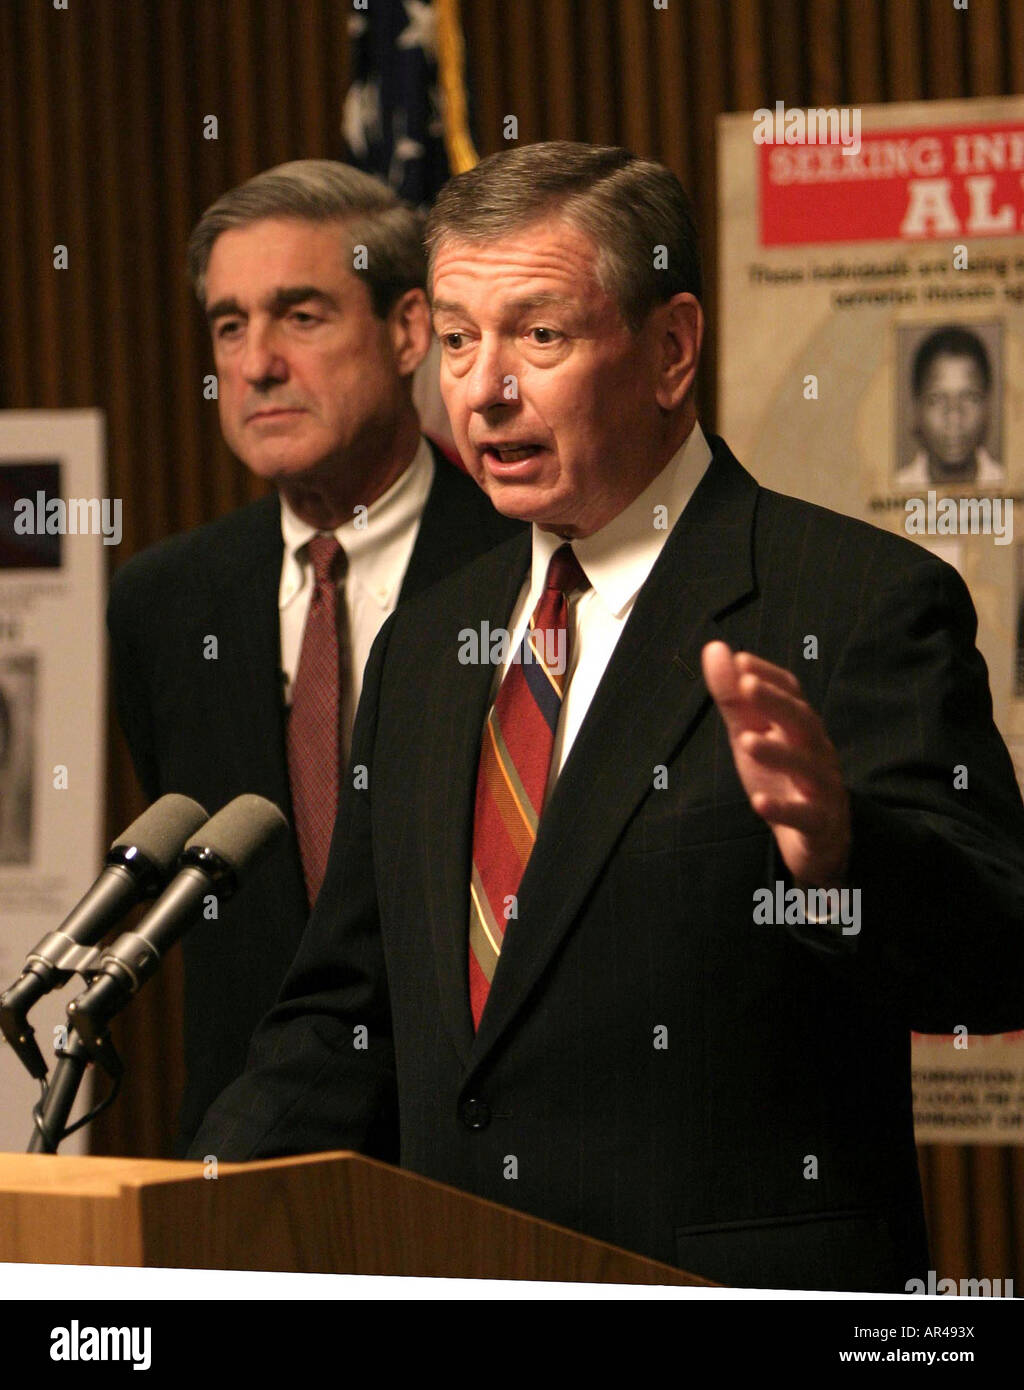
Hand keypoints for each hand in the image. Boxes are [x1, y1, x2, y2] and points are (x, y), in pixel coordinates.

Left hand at [701, 640, 850, 887]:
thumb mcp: (751, 735)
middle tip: (746, 685)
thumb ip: (734, 698)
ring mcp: (823, 789)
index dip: (769, 677)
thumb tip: (715, 647)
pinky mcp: (820, 825)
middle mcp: (817, 752)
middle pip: (803, 722)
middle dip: (776, 703)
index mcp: (801, 728)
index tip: (741, 660)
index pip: (792, 694)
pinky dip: (783, 809)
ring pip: (808, 768)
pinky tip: (759, 801)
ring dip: (778, 753)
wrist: (816, 841)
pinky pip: (806, 816)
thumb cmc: (781, 777)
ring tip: (747, 741)